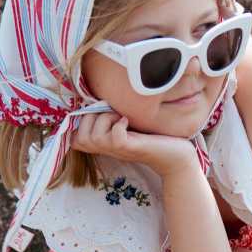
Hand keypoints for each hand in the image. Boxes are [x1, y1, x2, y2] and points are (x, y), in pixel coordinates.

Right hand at [70, 111, 196, 176]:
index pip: (74, 139)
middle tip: (112, 113)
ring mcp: (118, 150)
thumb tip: (97, 96)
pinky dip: (119, 125)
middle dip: (90, 119)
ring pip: (92, 138)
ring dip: (104, 120)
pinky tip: (128, 122)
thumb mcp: (128, 123)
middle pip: (78, 139)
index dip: (79, 123)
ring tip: (120, 117)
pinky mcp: (132, 149)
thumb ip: (112, 115)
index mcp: (105, 142)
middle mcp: (108, 148)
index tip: (99, 112)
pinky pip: (114, 138)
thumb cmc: (155, 137)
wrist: (177, 155)